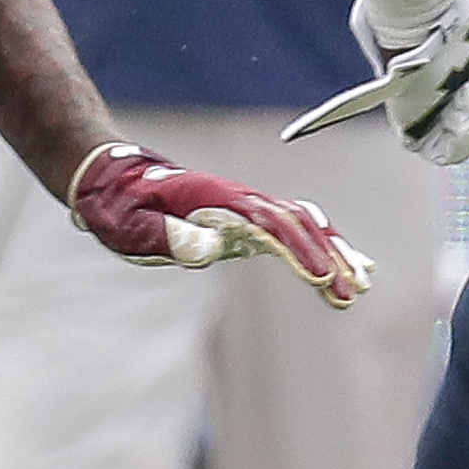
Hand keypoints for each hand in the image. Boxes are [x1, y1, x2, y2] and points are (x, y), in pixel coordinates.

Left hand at [68, 142, 370, 306]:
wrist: (108, 176)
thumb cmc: (116, 205)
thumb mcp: (128, 225)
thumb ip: (165, 237)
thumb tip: (206, 250)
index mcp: (214, 200)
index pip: (269, 226)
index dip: (298, 252)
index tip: (322, 279)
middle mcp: (236, 197)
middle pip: (295, 224)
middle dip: (327, 258)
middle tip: (352, 292)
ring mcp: (241, 202)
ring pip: (300, 222)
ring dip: (331, 250)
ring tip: (360, 281)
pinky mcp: (240, 211)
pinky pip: (290, 223)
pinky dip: (318, 239)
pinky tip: (337, 259)